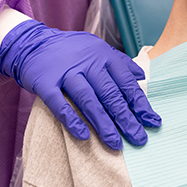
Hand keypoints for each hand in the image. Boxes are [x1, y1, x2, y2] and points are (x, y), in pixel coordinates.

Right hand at [0, 20, 160, 149]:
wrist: (34, 42)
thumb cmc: (71, 50)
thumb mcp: (97, 48)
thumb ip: (119, 62)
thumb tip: (141, 77)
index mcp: (102, 55)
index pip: (125, 81)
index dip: (139, 103)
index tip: (152, 122)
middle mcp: (86, 63)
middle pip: (109, 93)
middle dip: (126, 118)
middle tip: (138, 138)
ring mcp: (65, 72)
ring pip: (88, 100)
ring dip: (103, 123)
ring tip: (116, 144)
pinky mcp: (46, 82)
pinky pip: (59, 104)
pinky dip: (71, 120)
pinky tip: (83, 136)